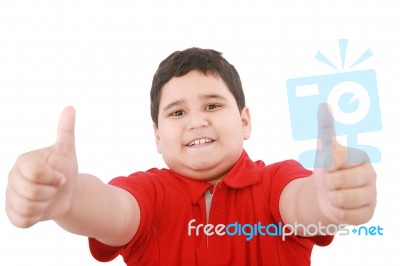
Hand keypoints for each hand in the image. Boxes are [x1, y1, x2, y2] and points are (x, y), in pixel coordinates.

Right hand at [6, 107, 77, 227]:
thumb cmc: (65, 169)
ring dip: (45, 205)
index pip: (35, 173)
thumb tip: (70, 108)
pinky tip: (41, 208)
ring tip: (48, 197)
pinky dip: (36, 218)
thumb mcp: (67, 151)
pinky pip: (22, 221)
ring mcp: (10, 195)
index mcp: (24, 161)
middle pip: (32, 192)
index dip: (53, 178)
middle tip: (55, 188)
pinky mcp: (12, 212)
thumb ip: (66, 131)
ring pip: (27, 208)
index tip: (60, 177)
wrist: (66, 192)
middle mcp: (12, 177)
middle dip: (51, 192)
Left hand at [313, 103, 376, 224]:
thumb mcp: (323, 149)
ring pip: (339, 199)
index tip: (329, 165)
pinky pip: (344, 216)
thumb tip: (325, 105)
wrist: (327, 194)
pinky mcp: (368, 214)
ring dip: (330, 197)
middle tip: (331, 181)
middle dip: (326, 182)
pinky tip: (340, 206)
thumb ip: (325, 129)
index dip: (326, 164)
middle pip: (336, 181)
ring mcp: (372, 196)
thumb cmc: (327, 169)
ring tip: (334, 193)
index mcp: (361, 157)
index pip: (336, 159)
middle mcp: (371, 175)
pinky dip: (335, 212)